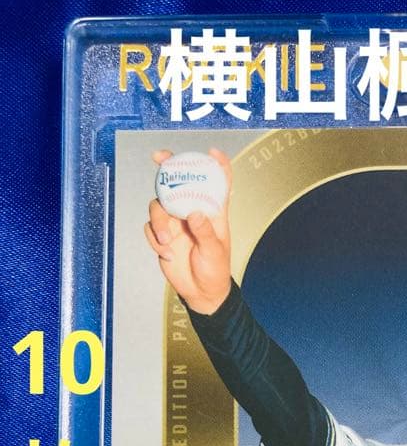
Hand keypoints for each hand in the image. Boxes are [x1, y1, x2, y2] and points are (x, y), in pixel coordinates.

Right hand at [144, 148, 232, 314]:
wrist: (200, 293)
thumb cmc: (215, 270)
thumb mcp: (214, 252)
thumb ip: (205, 232)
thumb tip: (195, 214)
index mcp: (211, 212)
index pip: (216, 183)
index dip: (216, 165)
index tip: (212, 152)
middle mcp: (191, 212)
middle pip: (177, 183)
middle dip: (167, 167)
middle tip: (159, 157)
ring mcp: (175, 222)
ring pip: (157, 205)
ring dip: (159, 222)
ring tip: (167, 241)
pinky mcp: (162, 235)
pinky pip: (150, 228)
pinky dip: (156, 240)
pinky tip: (167, 254)